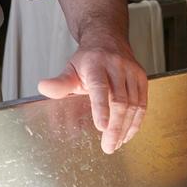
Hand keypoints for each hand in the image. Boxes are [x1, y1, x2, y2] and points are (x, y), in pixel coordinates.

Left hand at [37, 37, 148, 153]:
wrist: (108, 40)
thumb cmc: (88, 60)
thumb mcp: (70, 69)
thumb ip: (60, 83)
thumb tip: (44, 88)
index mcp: (95, 63)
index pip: (100, 87)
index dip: (101, 108)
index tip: (102, 127)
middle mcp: (116, 66)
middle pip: (119, 101)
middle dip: (115, 127)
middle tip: (108, 146)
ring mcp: (131, 71)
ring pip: (133, 104)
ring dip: (125, 128)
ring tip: (116, 144)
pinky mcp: (141, 78)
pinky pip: (142, 104)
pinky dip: (135, 122)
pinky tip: (127, 134)